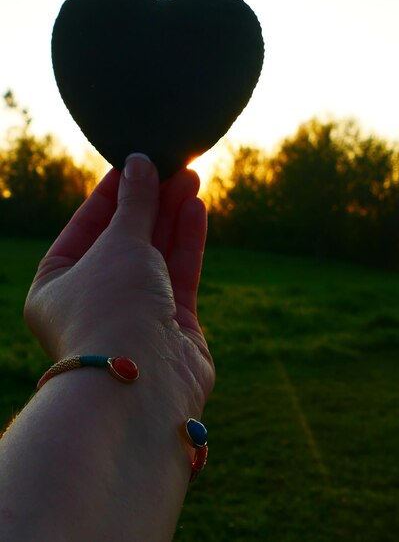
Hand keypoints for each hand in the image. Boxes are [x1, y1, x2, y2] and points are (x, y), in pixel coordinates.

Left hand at [24, 155, 214, 408]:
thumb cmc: (111, 308)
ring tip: (191, 177)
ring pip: (155, 254)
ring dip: (172, 216)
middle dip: (150, 201)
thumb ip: (135, 204)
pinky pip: (178, 273)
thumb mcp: (118, 243)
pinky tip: (196, 208)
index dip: (113, 191)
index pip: (86, 225)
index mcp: (57, 284)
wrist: (141, 383)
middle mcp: (94, 299)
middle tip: (173, 166)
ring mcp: (134, 313)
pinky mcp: (170, 325)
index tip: (135, 161)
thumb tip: (140, 163)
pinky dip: (186, 241)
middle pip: (125, 238)